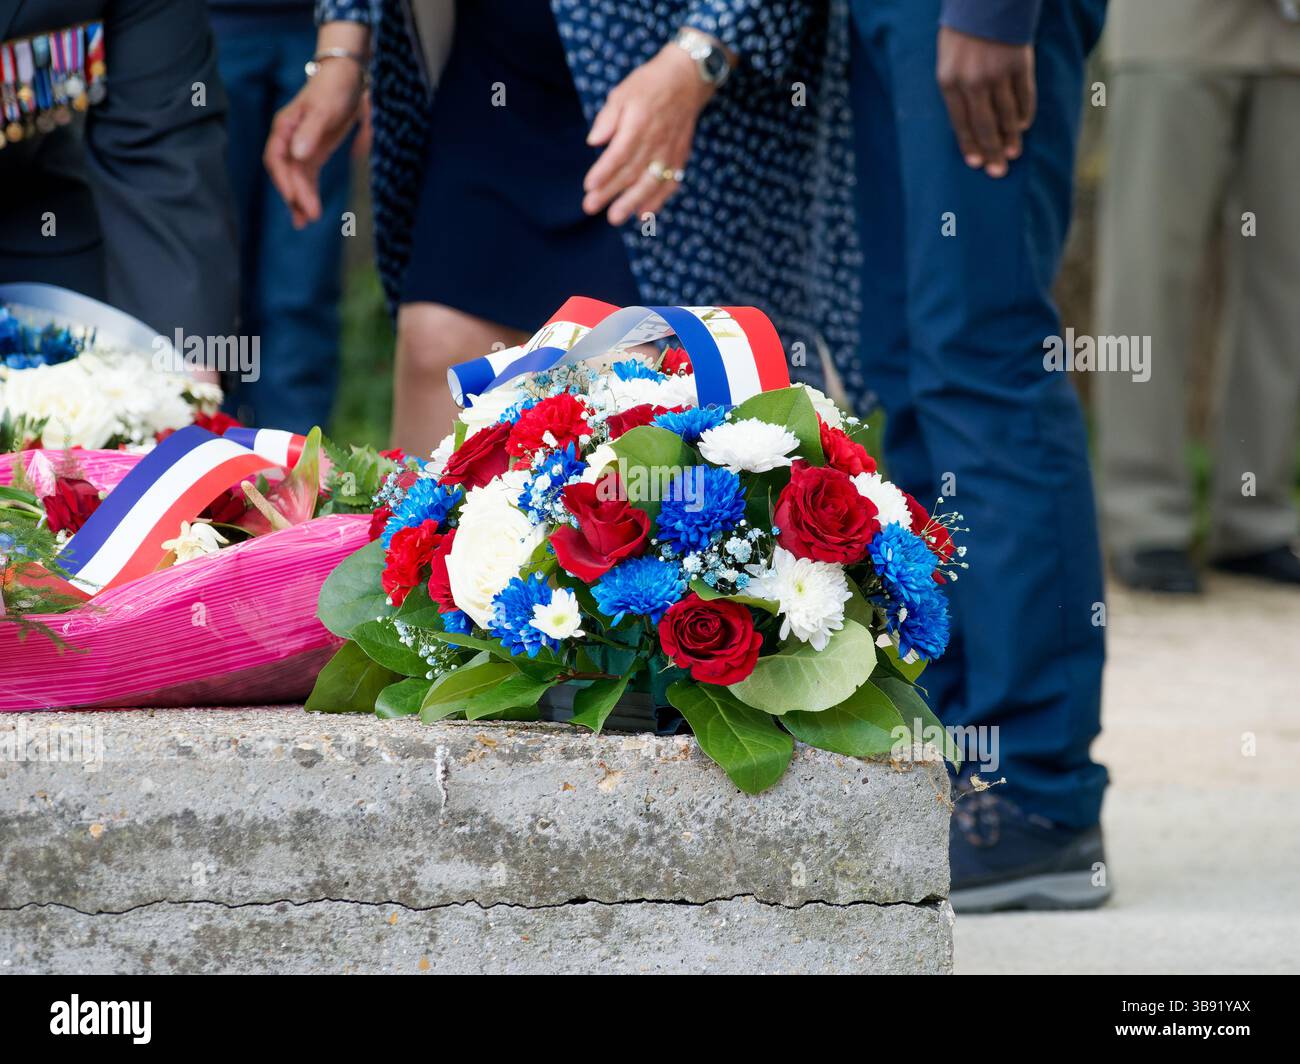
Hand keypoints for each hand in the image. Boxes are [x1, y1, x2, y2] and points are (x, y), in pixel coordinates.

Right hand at [264, 58, 364, 227]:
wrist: (345, 78)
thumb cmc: (333, 89)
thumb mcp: (323, 109)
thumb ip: (310, 131)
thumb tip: (297, 155)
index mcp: (284, 127)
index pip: (276, 158)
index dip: (283, 180)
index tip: (294, 198)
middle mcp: (288, 139)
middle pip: (287, 172)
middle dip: (296, 195)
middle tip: (309, 217)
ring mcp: (300, 147)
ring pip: (296, 178)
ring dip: (300, 200)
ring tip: (305, 223)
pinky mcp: (314, 153)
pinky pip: (308, 177)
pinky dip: (308, 194)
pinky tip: (309, 212)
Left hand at [583, 44, 715, 225]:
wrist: (687, 80)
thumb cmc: (648, 86)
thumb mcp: (623, 93)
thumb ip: (607, 119)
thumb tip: (593, 141)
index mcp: (640, 123)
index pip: (620, 153)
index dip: (604, 171)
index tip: (588, 186)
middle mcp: (656, 141)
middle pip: (631, 172)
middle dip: (610, 192)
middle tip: (590, 206)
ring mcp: (669, 152)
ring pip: (650, 183)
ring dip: (632, 202)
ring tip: (614, 217)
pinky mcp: (679, 158)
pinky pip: (669, 184)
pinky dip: (657, 201)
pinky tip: (643, 215)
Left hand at [936, 26, 1035, 178]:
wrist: (985, 2)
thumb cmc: (962, 35)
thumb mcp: (948, 62)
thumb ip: (956, 92)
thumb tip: (970, 128)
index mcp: (949, 81)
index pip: (960, 123)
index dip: (969, 145)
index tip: (976, 164)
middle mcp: (972, 81)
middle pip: (984, 125)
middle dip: (992, 151)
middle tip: (998, 171)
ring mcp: (997, 73)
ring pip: (1006, 114)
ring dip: (1010, 137)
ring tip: (1013, 154)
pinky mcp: (1019, 64)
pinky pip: (1024, 96)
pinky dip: (1024, 113)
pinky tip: (1023, 126)